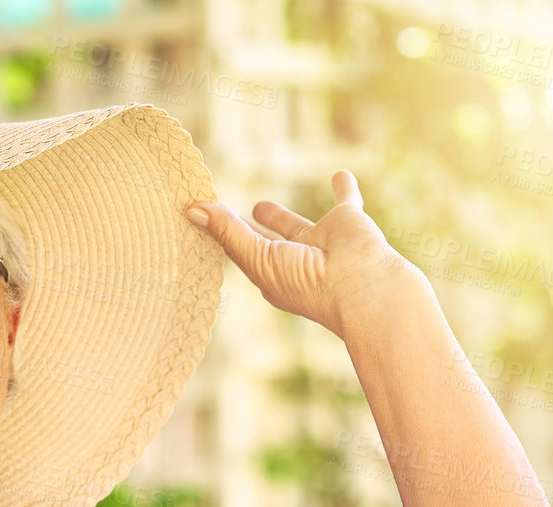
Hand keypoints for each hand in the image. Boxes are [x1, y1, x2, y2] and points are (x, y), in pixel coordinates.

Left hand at [189, 171, 420, 340]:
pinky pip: (346, 199)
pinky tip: (340, 174)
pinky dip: (344, 187)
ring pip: (295, 225)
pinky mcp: (347, 221)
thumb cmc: (306, 283)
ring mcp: (321, 242)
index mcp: (272, 276)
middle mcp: (295, 261)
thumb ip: (228, 232)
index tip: (198, 222)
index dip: (221, 239)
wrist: (361, 285)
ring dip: (279, 217)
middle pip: (263, 243)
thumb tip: (192, 209)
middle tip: (225, 220)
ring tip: (259, 206)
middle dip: (246, 235)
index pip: (240, 253)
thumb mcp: (258, 258)